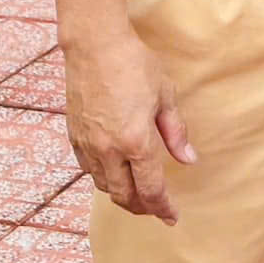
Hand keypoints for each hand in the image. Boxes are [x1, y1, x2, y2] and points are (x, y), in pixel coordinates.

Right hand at [62, 30, 195, 224]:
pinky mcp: (74, 137)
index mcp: (136, 141)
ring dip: (122, 195)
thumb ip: (176, 132)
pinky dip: (103, 179)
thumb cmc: (134, 64)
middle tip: (156, 209)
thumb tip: (188, 159)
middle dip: (142, 208)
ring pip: (104, 186)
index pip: (151, 188)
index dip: (163, 207)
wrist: (94, 45)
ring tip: (137, 194)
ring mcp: (88, 145)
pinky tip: (114, 173)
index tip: (172, 217)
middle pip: (125, 196)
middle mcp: (109, 150)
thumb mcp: (165, 95)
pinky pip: (88, 170)